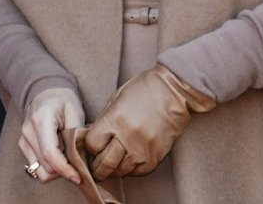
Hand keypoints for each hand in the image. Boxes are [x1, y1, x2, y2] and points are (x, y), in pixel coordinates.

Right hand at [19, 87, 84, 184]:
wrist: (46, 93)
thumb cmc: (63, 101)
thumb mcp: (75, 112)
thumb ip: (76, 136)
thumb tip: (81, 162)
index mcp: (41, 119)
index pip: (49, 152)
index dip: (64, 169)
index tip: (78, 177)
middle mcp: (28, 131)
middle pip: (45, 166)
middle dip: (64, 171)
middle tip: (79, 166)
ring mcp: (23, 140)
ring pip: (39, 172)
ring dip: (56, 173)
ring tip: (68, 162)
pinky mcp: (23, 146)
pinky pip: (35, 169)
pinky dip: (49, 169)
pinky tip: (59, 160)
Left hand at [84, 64, 215, 179]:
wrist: (173, 91)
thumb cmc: (144, 89)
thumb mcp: (116, 98)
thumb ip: (105, 119)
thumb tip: (95, 137)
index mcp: (114, 119)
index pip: (93, 144)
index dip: (89, 147)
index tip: (91, 148)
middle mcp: (127, 137)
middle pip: (104, 163)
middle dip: (97, 169)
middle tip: (94, 170)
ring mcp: (143, 149)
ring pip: (121, 171)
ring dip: (113, 172)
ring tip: (109, 169)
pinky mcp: (157, 156)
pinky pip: (139, 172)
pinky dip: (131, 171)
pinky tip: (128, 165)